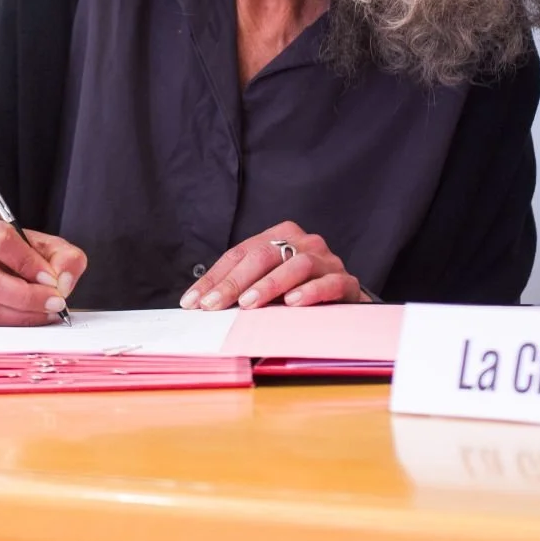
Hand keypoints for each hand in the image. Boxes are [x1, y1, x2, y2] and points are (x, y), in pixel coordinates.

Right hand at [0, 215, 87, 325]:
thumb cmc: (18, 250)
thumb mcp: (46, 244)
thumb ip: (64, 257)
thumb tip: (63, 281)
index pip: (1, 242)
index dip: (28, 264)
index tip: (52, 279)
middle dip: (28, 296)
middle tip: (55, 302)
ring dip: (24, 314)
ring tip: (49, 311)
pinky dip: (16, 322)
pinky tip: (35, 317)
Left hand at [180, 221, 366, 310]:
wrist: (347, 298)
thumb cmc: (300, 289)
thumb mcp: (267, 284)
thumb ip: (241, 287)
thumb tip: (199, 304)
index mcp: (281, 235)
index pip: (240, 253)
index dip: (214, 278)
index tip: (192, 302)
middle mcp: (305, 242)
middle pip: (265, 255)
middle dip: (235, 282)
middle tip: (214, 305)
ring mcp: (327, 260)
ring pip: (297, 265)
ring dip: (269, 285)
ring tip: (249, 304)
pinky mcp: (347, 282)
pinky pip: (330, 283)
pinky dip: (311, 291)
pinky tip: (293, 303)